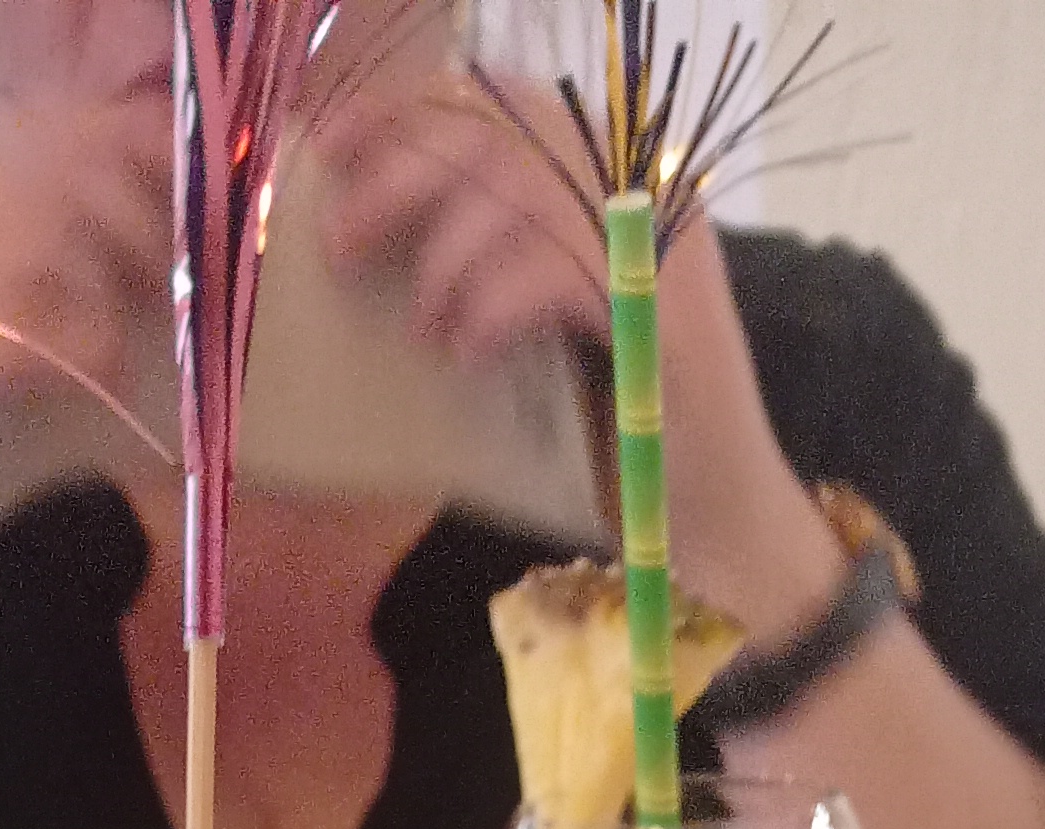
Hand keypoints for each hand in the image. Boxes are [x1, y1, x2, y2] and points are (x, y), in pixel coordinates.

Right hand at [0, 99, 173, 643]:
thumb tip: (127, 224)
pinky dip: (88, 350)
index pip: (31, 135)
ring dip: (118, 284)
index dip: (125, 155)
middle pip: (47, 175)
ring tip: (149, 333)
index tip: (187, 198)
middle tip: (185, 278)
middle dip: (136, 218)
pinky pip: (29, 330)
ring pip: (44, 239)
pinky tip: (108, 380)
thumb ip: (6, 267)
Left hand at [311, 70, 839, 628]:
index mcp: (618, 171)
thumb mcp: (543, 315)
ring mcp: (661, 243)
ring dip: (447, 254)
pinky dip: (494, 306)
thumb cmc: (618, 422)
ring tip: (423, 325)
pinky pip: (556, 269)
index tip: (334, 151)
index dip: (410, 112)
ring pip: (525, 189)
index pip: (504, 99)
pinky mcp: (664, 309)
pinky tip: (468, 350)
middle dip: (404, 177)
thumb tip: (376, 216)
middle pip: (505, 129)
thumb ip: (493, 248)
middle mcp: (645, 186)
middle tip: (343, 245)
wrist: (711, 513)